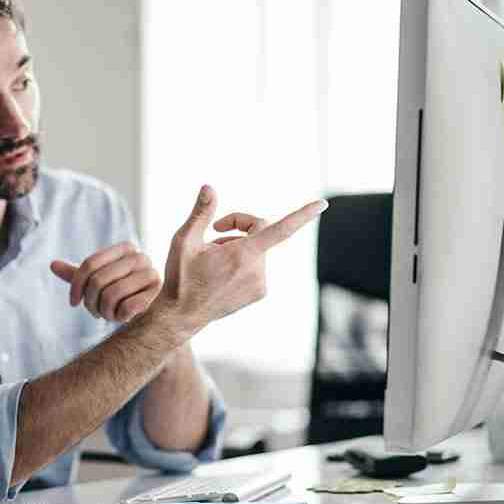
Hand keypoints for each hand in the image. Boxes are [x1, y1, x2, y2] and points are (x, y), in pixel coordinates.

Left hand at [50, 243, 161, 322]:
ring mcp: (152, 274)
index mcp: (126, 248)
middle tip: (94, 313)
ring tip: (109, 315)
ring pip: (110, 296)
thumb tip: (52, 264)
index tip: (73, 303)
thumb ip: (78, 274)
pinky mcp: (159, 294)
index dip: (75, 286)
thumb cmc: (122, 295)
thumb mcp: (99, 283)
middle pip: (98, 280)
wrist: (153, 313)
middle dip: (90, 303)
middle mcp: (141, 257)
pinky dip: (119, 318)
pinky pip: (126, 308)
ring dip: (104, 312)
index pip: (89, 264)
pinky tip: (124, 318)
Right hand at [154, 185, 326, 333]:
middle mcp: (257, 271)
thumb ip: (200, 213)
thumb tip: (209, 188)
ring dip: (237, 246)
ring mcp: (261, 284)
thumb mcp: (183, 241)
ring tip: (212, 259)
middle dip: (239, 226)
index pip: (281, 230)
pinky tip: (220, 273)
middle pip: (259, 232)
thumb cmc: (181, 277)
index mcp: (243, 255)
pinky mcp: (259, 293)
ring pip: (256, 250)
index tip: (322, 204)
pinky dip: (242, 262)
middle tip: (214, 229)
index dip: (302, 215)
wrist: (181, 315)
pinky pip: (256, 266)